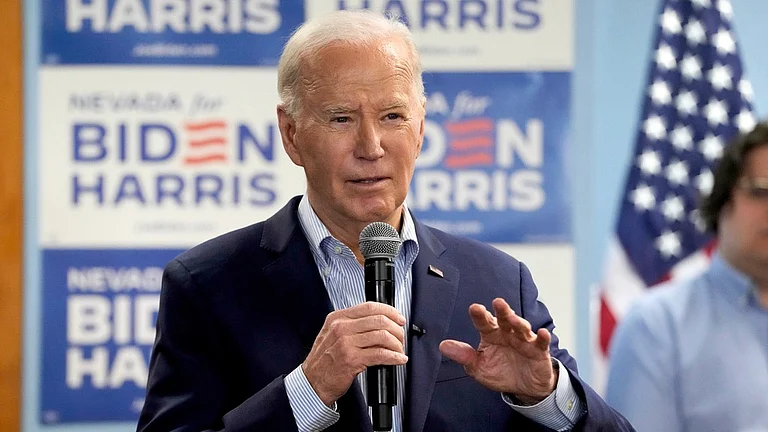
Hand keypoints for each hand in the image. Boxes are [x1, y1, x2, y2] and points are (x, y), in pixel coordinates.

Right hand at [302, 302, 407, 405]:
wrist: (312, 382)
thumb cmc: (324, 361)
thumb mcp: (332, 334)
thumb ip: (351, 325)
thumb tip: (379, 322)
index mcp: (337, 318)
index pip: (369, 306)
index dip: (390, 311)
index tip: (399, 318)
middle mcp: (341, 328)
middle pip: (379, 320)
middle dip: (396, 329)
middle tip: (401, 337)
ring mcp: (346, 343)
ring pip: (382, 336)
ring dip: (397, 344)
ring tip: (399, 350)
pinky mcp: (352, 360)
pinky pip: (380, 354)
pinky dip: (394, 357)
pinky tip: (398, 359)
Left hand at [439, 298, 556, 403]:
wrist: (524, 388)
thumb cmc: (501, 372)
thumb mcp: (479, 367)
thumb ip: (464, 356)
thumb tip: (443, 346)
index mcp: (492, 335)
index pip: (484, 322)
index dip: (480, 315)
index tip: (475, 308)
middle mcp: (508, 334)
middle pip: (504, 319)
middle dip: (502, 311)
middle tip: (498, 303)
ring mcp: (524, 341)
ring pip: (522, 328)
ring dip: (519, 322)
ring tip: (514, 319)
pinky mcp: (539, 351)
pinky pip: (541, 343)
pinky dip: (543, 338)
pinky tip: (543, 333)